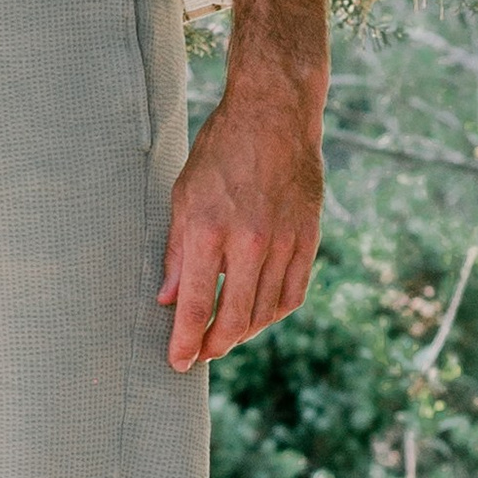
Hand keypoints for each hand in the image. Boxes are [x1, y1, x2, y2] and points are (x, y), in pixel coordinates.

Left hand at [160, 48, 324, 371]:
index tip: (178, 362)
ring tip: (226, 338)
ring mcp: (284, 242)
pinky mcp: (308, 238)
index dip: (185, 341)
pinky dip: (274, 313)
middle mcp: (249, 242)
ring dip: (244, 333)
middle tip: (201, 354)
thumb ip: (177, 252)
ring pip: (266, 311)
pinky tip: (259, 317)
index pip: (197, 305)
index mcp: (210, 230)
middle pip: (234, 318)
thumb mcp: (183, 195)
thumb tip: (169, 299)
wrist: (274, 115)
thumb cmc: (220, 151)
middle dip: (214, 344)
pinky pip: (293, 292)